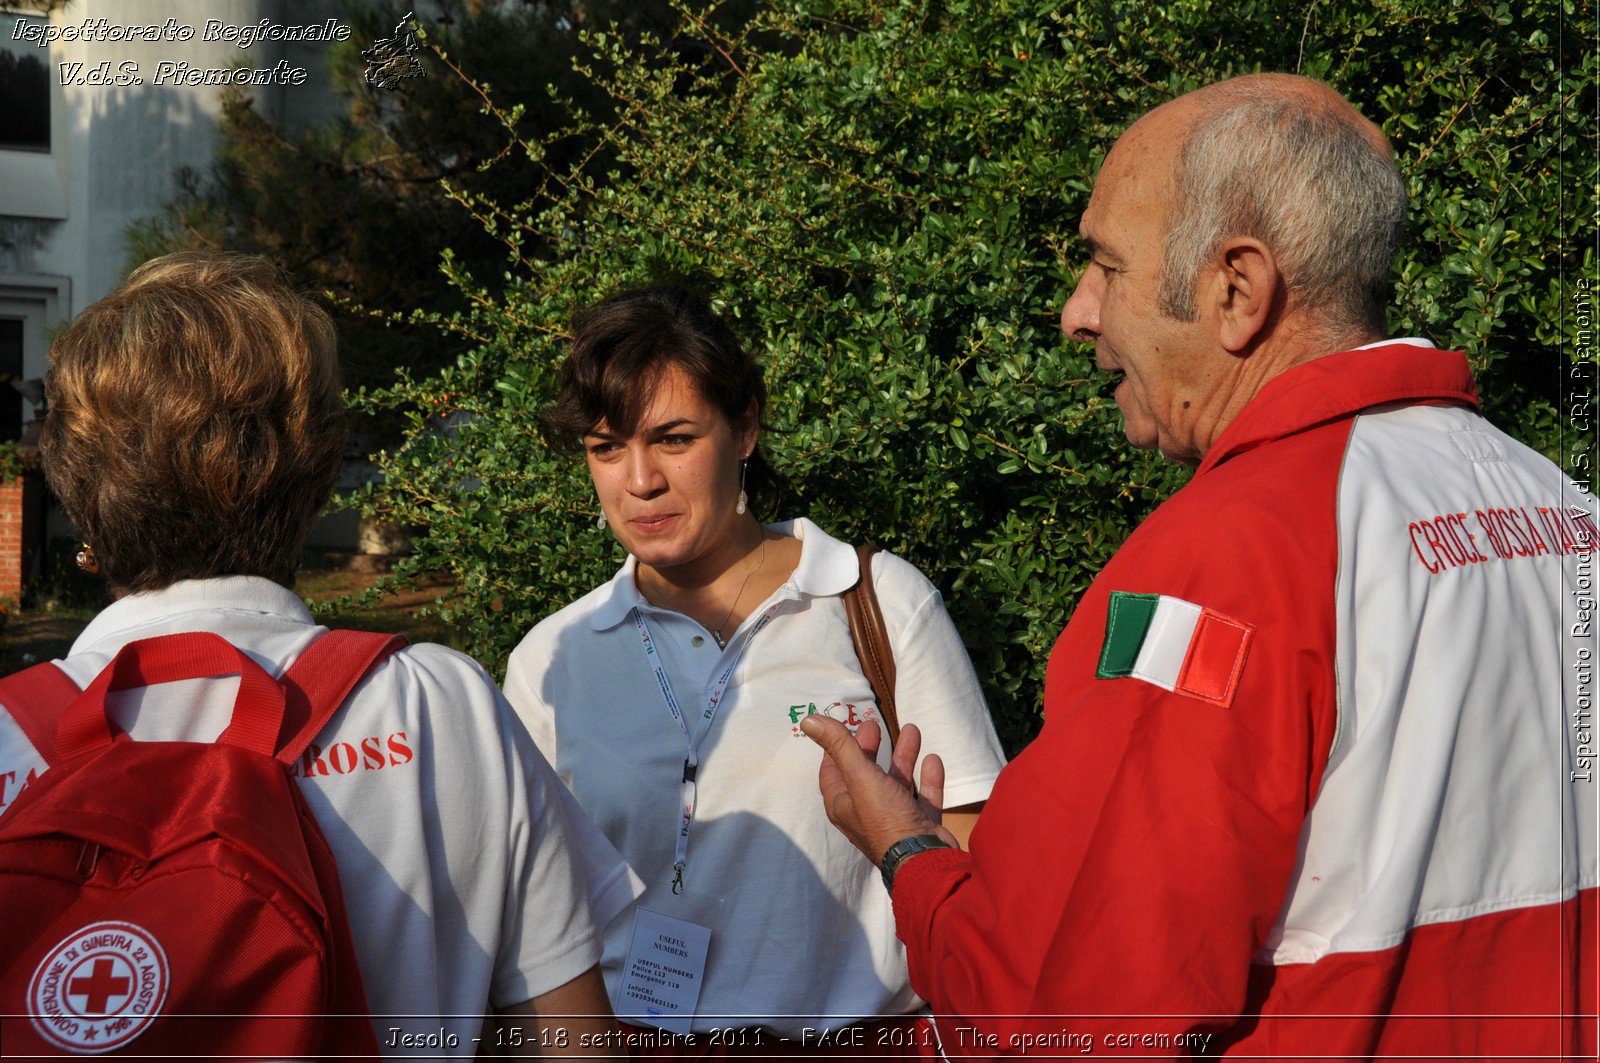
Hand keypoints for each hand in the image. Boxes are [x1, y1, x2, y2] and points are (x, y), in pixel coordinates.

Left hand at [801, 717, 957, 863]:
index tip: (840, 728)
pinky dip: (927, 778)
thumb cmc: (885, 819)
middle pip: (864, 774)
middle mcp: (866, 813)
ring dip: (903, 757)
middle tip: (875, 725)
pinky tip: (933, 759)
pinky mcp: (920, 825)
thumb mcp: (860, 776)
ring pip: (896, 782)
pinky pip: (923, 797)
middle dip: (869, 748)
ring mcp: (895, 820)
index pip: (831, 772)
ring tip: (912, 730)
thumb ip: (839, 745)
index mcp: (844, 805)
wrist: (923, 859)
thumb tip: (808, 719)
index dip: (834, 749)